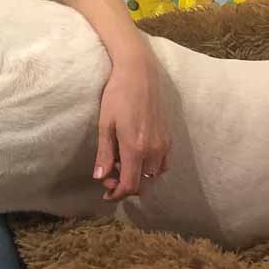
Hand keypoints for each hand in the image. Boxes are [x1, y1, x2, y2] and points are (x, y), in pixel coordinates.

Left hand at [92, 43, 169, 202]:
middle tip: (108, 175)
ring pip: (153, 175)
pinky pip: (163, 163)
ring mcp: (164, 144)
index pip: (129, 185)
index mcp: (135, 148)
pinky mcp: (169, 137)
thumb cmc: (117, 95)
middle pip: (142, 184)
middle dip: (124, 185)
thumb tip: (100, 178)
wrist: (140, 73)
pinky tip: (137, 155)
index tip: (105, 193)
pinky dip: (150, 167)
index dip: (117, 194)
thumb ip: (104, 153)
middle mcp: (153, 150)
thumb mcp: (105, 124)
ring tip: (121, 163)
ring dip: (137, 176)